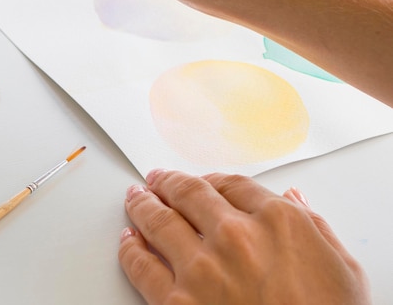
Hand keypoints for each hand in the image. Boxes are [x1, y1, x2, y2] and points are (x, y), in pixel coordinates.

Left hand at [119, 170, 369, 304]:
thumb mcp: (343, 270)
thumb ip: (315, 227)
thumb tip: (294, 200)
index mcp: (277, 221)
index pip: (232, 184)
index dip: (211, 180)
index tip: (202, 181)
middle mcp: (236, 236)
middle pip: (190, 193)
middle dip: (169, 183)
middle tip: (157, 179)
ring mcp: (203, 269)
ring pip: (159, 220)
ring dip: (143, 204)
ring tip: (136, 198)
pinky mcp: (178, 303)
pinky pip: (142, 267)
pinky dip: (130, 249)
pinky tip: (128, 240)